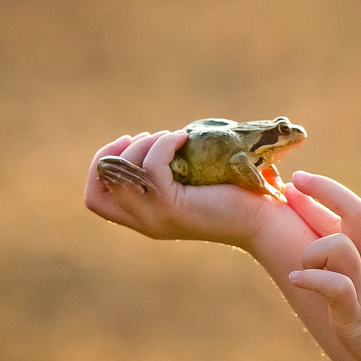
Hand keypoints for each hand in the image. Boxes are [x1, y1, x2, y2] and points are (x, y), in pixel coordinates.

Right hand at [83, 130, 286, 246]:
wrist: (266, 220)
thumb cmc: (240, 197)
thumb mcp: (196, 182)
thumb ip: (173, 170)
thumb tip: (162, 138)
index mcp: (146, 217)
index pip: (95, 198)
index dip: (101, 166)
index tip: (127, 144)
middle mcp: (145, 222)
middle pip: (95, 192)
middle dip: (110, 156)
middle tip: (143, 138)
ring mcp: (156, 217)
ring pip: (123, 174)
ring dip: (143, 145)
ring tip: (172, 138)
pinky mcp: (173, 208)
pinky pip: (151, 167)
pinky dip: (163, 144)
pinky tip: (184, 139)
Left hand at [286, 172, 360, 360]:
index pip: (354, 211)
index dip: (325, 192)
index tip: (299, 180)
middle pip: (353, 213)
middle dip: (320, 195)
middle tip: (291, 187)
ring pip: (338, 247)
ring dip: (313, 252)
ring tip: (301, 269)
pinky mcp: (356, 314)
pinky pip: (335, 287)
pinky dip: (313, 280)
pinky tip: (297, 280)